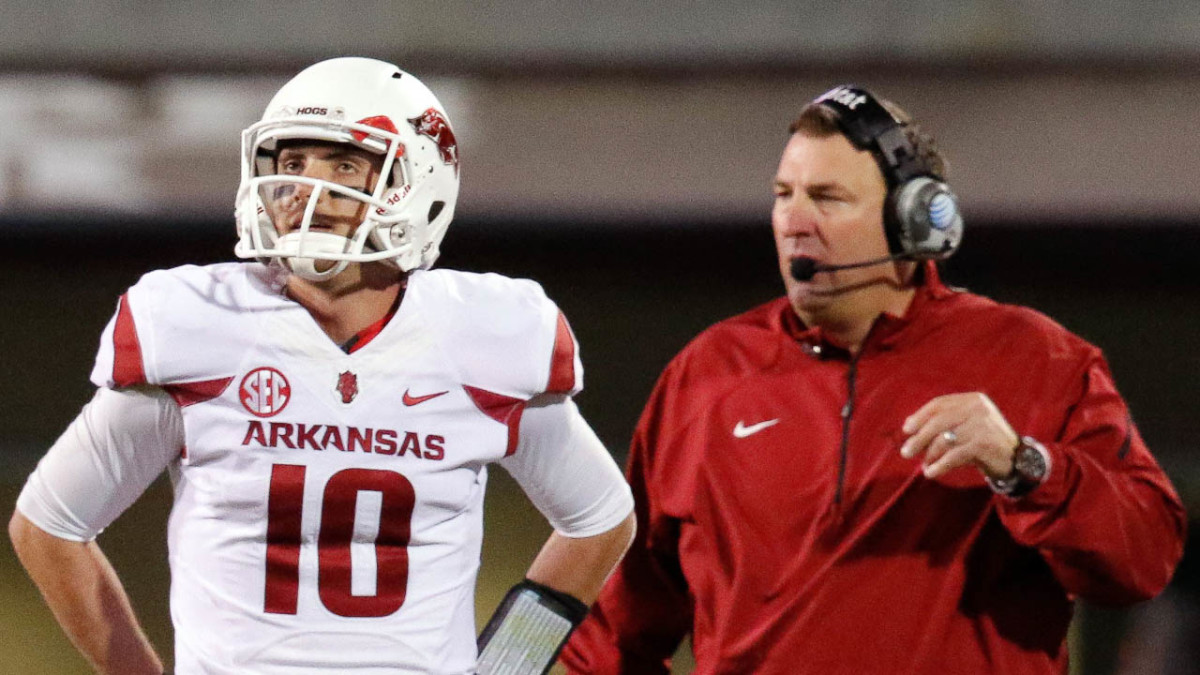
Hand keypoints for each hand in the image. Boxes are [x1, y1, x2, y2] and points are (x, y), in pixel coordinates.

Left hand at [900, 393, 1019, 480]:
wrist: (1017, 460)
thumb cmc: (983, 442)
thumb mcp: (965, 426)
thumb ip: (943, 422)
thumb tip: (908, 425)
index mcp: (972, 399)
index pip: (939, 404)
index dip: (920, 416)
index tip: (906, 430)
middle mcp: (978, 408)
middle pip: (939, 421)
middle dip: (919, 438)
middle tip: (906, 452)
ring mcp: (983, 425)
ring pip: (945, 439)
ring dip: (930, 455)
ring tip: (924, 465)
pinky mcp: (985, 443)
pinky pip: (954, 455)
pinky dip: (940, 465)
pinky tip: (931, 472)